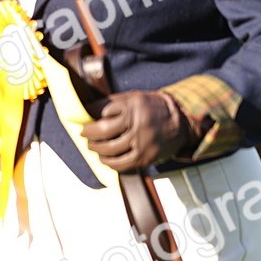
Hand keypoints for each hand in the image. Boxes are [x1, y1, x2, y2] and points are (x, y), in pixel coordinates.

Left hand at [81, 90, 196, 171]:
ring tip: (91, 145)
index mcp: (133, 105)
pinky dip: (108, 162)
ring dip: (95, 148)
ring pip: (109, 148)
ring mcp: (141, 141)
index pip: (102, 110)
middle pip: (103, 130)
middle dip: (88, 133)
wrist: (180, 122)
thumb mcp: (134, 97)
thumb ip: (113, 103)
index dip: (88, 114)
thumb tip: (88, 110)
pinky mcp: (145, 157)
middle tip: (82, 133)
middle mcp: (137, 123)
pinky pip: (121, 164)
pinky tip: (103, 158)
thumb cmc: (152, 108)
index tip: (81, 117)